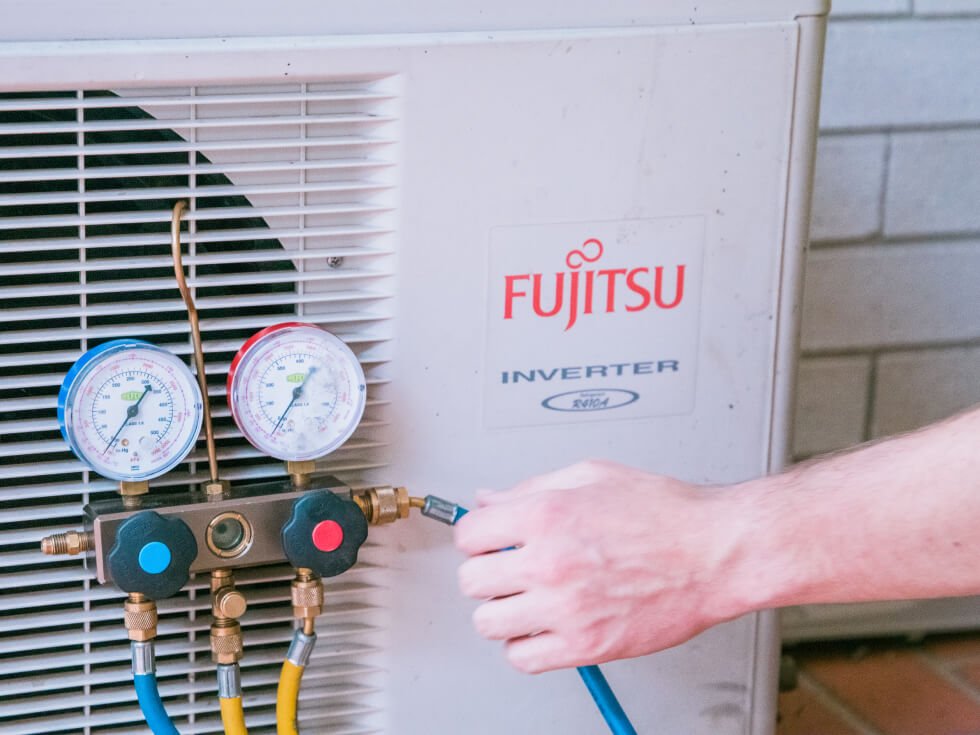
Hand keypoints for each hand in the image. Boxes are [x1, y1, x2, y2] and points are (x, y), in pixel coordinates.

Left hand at [454, 460, 751, 673]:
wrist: (714, 552)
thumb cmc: (664, 512)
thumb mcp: (592, 475)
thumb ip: (532, 487)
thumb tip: (489, 500)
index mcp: (546, 514)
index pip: (469, 534)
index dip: (478, 536)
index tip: (490, 541)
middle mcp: (549, 562)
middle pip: (472, 581)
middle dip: (486, 572)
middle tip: (508, 569)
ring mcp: (565, 608)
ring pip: (489, 624)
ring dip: (502, 611)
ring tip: (527, 598)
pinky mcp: (585, 645)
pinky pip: (523, 658)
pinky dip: (525, 646)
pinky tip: (545, 626)